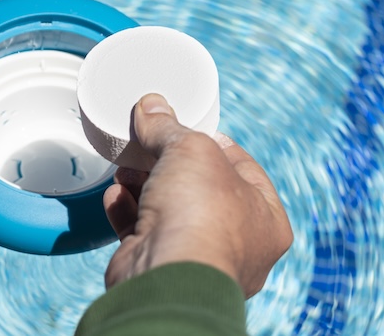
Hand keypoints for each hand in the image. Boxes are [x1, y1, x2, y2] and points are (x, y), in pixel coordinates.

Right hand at [102, 94, 291, 297]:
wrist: (165, 276)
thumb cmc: (201, 216)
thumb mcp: (190, 150)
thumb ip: (169, 127)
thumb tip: (151, 106)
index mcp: (266, 219)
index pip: (242, 167)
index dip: (213, 142)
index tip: (187, 127)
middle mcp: (237, 244)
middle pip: (200, 188)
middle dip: (169, 164)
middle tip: (148, 143)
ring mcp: (197, 259)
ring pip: (170, 211)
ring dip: (144, 185)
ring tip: (126, 166)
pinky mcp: (160, 267)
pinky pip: (144, 233)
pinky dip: (128, 211)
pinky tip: (116, 193)